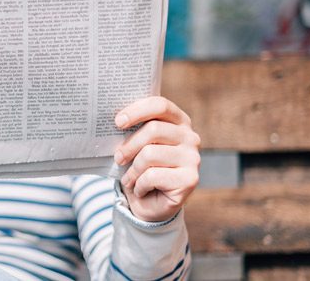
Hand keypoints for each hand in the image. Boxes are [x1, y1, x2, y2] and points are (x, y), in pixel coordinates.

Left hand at [114, 96, 200, 221]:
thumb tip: (116, 120)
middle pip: (153, 130)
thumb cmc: (140, 169)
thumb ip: (133, 130)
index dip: (137, 111)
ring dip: (133, 170)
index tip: (118, 122)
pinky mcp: (190, 179)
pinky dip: (139, 185)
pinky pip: (153, 176)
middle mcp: (190, 137)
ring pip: (150, 154)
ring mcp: (193, 158)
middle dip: (129, 145)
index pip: (160, 105)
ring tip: (129, 179)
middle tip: (118, 158)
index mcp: (178, 121)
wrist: (150, 204)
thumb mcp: (135, 146)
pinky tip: (141, 190)